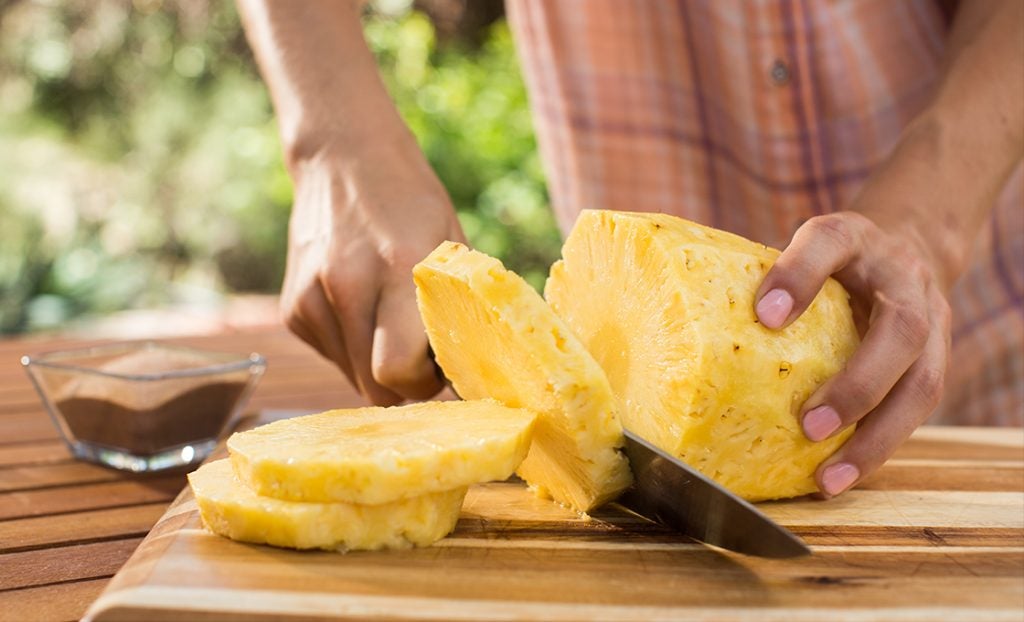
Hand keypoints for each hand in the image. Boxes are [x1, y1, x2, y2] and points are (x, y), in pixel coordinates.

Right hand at [280, 140, 465, 404]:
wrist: (343, 156)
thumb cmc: (411, 203)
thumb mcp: (448, 244)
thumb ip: (454, 308)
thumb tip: (468, 372)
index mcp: (396, 269)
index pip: (396, 370)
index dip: (422, 384)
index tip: (438, 368)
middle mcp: (345, 286)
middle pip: (373, 387)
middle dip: (404, 384)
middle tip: (422, 355)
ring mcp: (310, 298)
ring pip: (351, 377)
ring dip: (376, 364)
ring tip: (391, 320)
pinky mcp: (292, 309)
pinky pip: (332, 356)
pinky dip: (353, 347)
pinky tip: (362, 307)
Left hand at [755, 211, 950, 497]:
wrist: (908, 246)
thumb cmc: (833, 259)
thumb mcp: (797, 248)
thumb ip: (764, 275)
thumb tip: (696, 324)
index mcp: (855, 238)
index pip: (829, 242)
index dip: (798, 275)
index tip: (766, 314)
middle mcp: (904, 279)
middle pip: (900, 330)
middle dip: (858, 384)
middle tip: (810, 426)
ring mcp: (933, 321)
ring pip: (922, 384)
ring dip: (876, 438)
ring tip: (830, 478)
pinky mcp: (937, 360)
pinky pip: (917, 410)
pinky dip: (880, 447)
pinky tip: (842, 476)